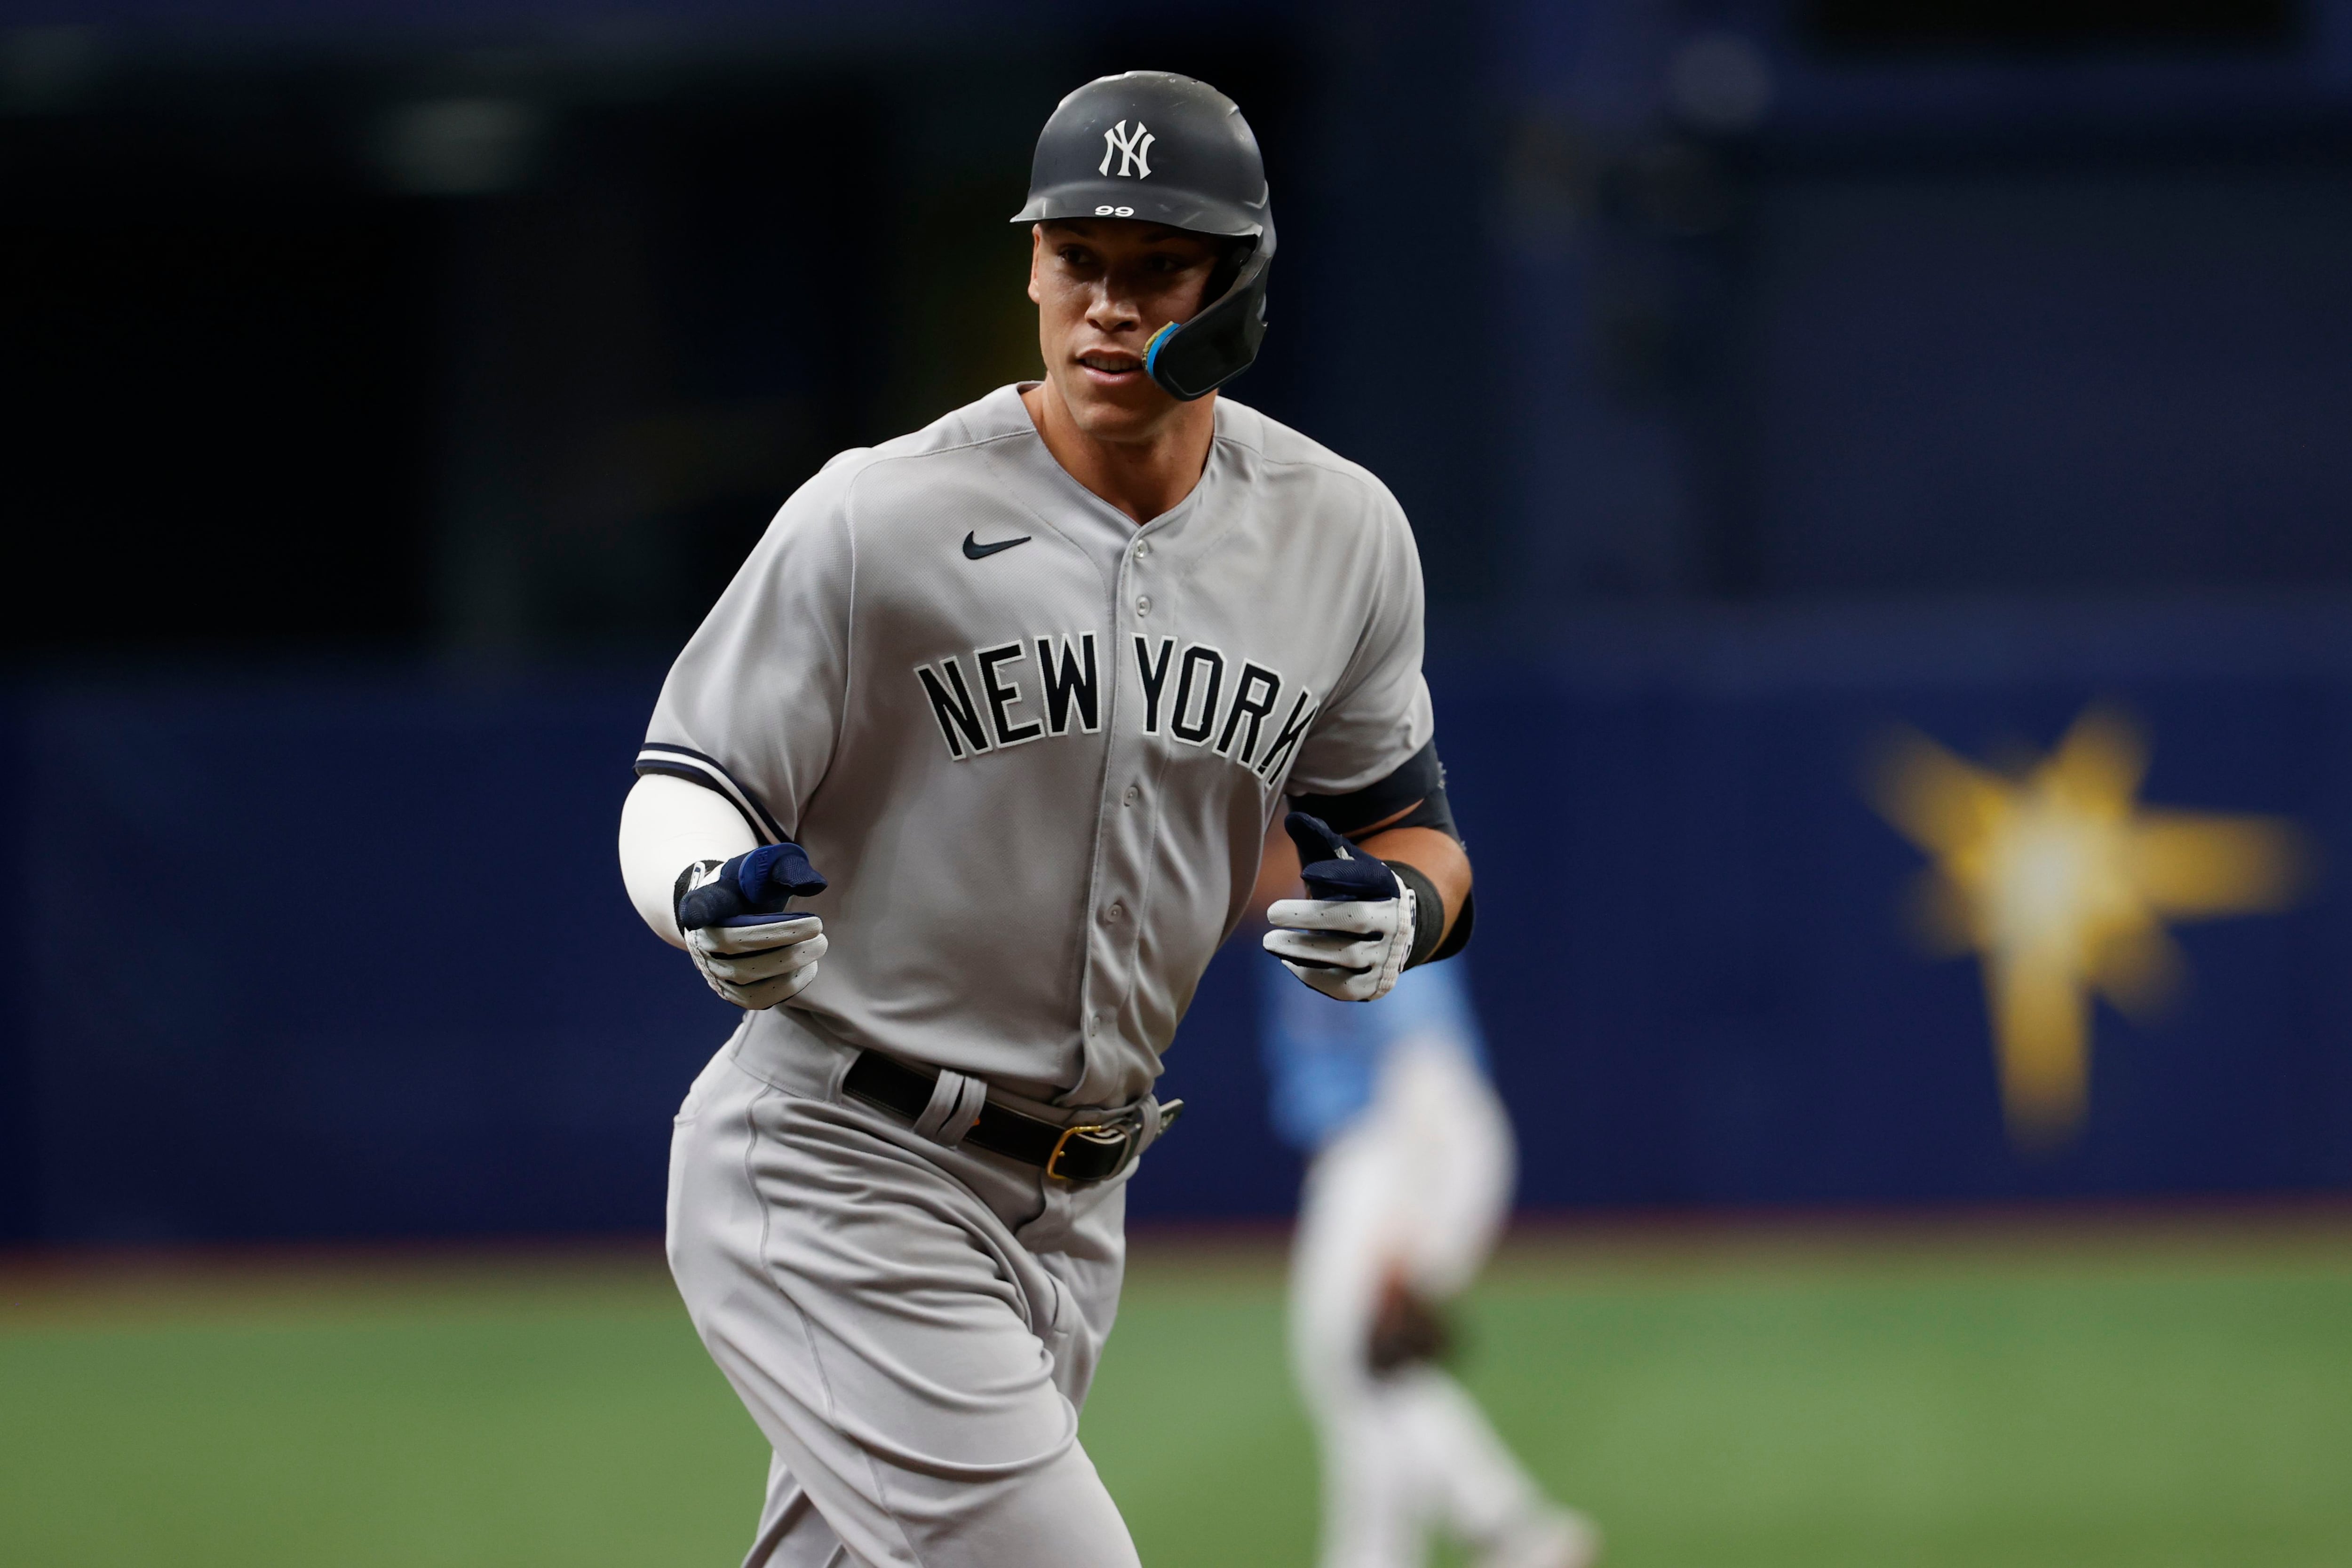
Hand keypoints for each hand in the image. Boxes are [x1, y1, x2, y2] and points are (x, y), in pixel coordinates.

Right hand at [675, 844, 828, 1009]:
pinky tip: (807, 968)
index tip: (697, 912)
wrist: (732, 913)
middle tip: (821, 934)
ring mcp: (713, 970)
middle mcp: (702, 940)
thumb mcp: (763, 867)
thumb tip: (815, 885)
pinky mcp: (729, 991)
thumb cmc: (750, 887)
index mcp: (707, 901)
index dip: (698, 909)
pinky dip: (784, 988)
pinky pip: (755, 999)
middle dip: (782, 941)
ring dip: (787, 967)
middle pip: (734, 946)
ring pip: (745, 979)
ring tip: (817, 948)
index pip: (699, 905)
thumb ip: (786, 867)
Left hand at [1261, 812, 1414, 1002]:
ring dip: (1306, 949)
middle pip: (1355, 918)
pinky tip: (1288, 963)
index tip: (1307, 872)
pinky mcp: (1375, 985)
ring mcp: (1387, 957)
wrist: (1391, 934)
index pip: (1367, 878)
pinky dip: (1315, 976)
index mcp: (1387, 886)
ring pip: (1349, 955)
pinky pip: (1346, 986)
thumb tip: (1294, 818)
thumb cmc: (1356, 892)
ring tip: (1270, 942)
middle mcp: (1394, 922)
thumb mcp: (1345, 864)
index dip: (1339, 873)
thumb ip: (1321, 841)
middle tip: (1270, 912)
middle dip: (1313, 917)